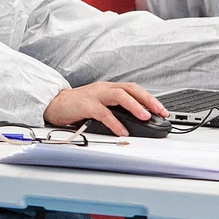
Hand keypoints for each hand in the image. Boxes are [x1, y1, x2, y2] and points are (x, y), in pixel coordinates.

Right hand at [44, 82, 165, 136]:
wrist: (55, 104)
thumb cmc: (79, 105)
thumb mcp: (101, 104)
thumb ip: (116, 109)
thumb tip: (137, 122)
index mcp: (110, 87)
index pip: (134, 89)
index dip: (150, 98)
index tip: (163, 110)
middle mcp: (105, 88)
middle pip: (131, 89)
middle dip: (148, 100)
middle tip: (160, 111)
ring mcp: (95, 95)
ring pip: (119, 96)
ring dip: (135, 106)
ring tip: (146, 117)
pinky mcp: (85, 105)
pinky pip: (103, 113)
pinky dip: (114, 122)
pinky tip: (122, 130)